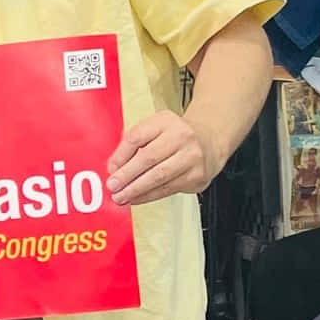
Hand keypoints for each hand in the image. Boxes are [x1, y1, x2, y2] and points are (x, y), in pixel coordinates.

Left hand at [107, 111, 221, 205]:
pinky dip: (148, 196)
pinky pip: (167, 189)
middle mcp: (182, 136)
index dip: (120, 155)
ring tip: (121, 197)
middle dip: (127, 175)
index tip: (110, 169)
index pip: (137, 137)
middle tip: (113, 186)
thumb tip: (114, 167)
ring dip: (136, 189)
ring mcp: (192, 157)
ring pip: (158, 176)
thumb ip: (133, 144)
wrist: (209, 142)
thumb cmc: (174, 137)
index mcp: (165, 121)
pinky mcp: (196, 175)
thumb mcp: (155, 129)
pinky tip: (136, 198)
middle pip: (148, 157)